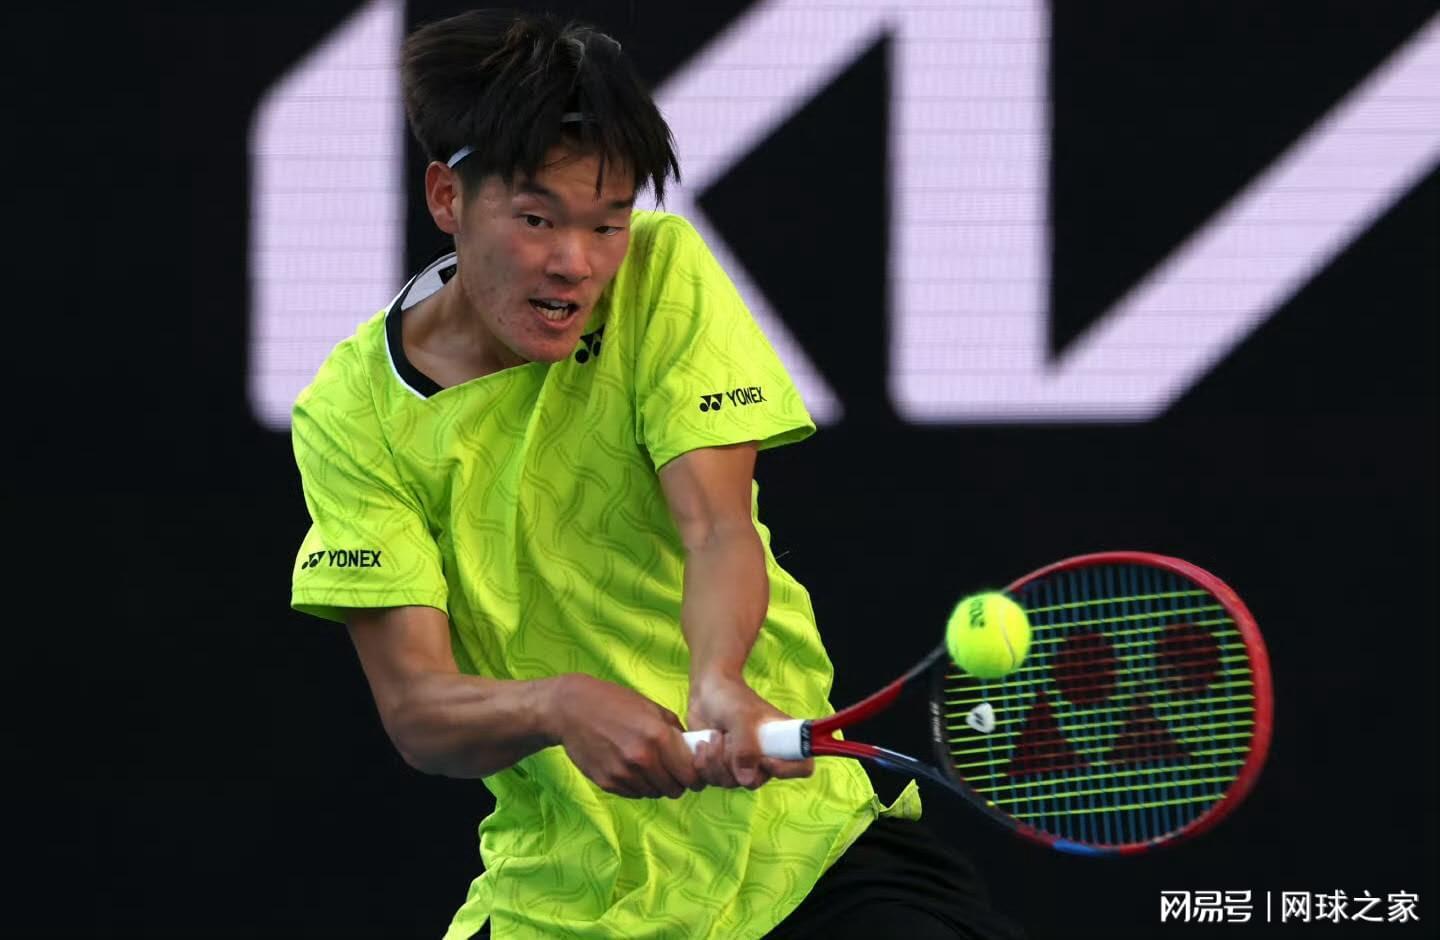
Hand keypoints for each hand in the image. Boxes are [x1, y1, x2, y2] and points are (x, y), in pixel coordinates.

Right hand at [545, 674, 702, 798]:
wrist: (571, 710)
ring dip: (655, 784)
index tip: (693, 774)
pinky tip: (630, 767)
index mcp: (658, 737)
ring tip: (648, 766)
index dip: (695, 777)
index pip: (690, 775)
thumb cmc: (614, 703)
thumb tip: (692, 751)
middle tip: (671, 771)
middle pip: (674, 789)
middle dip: (676, 782)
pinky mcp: (607, 783)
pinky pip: (633, 793)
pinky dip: (637, 785)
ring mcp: (623, 774)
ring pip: (653, 793)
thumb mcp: (651, 708)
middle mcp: (642, 759)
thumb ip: (675, 730)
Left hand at [687, 673, 813, 788]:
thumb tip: (747, 780)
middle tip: (726, 737)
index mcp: (783, 740)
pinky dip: (702, 765)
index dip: (787, 769)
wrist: (706, 693)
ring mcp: (743, 766)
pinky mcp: (721, 769)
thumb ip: (746, 745)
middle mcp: (766, 758)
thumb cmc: (731, 698)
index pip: (802, 766)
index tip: (764, 759)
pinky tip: (702, 745)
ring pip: (730, 783)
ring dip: (715, 760)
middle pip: (756, 782)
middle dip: (733, 762)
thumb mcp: (740, 716)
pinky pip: (712, 782)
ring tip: (714, 735)